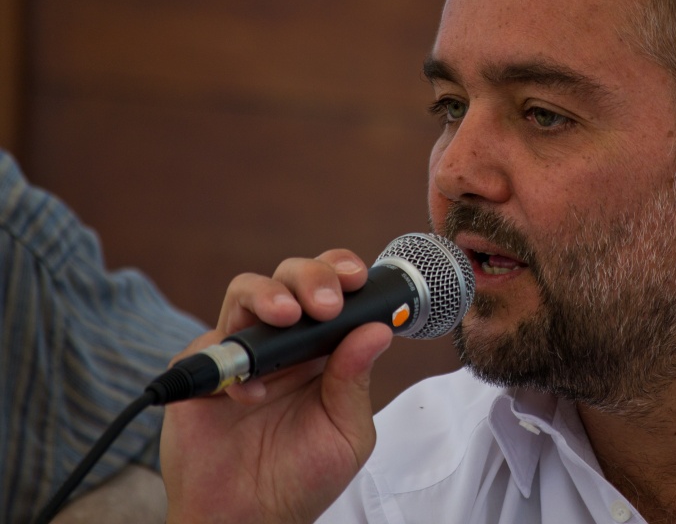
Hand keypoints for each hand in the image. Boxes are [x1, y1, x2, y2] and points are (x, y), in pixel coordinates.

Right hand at [160, 250, 393, 523]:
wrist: (249, 519)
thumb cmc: (302, 476)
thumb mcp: (346, 432)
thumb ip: (356, 380)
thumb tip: (377, 329)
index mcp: (324, 348)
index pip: (334, 289)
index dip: (342, 272)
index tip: (357, 278)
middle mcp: (284, 342)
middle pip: (291, 277)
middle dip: (311, 276)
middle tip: (326, 303)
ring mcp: (241, 352)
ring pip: (246, 291)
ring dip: (269, 294)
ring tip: (288, 316)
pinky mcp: (203, 372)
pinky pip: (213, 345)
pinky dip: (235, 364)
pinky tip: (253, 397)